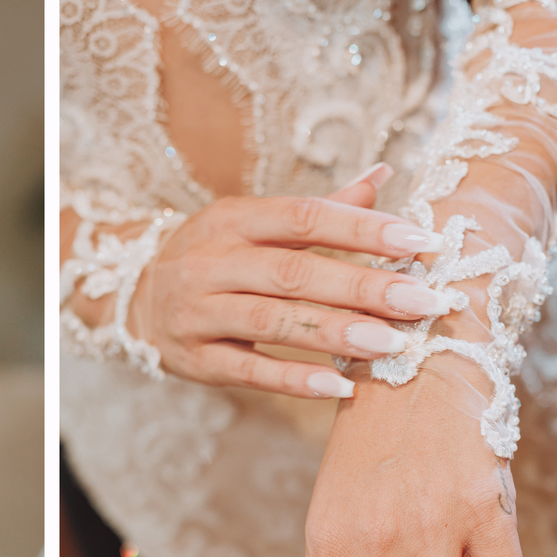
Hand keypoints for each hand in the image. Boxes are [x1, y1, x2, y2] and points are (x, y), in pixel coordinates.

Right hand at [127, 165, 451, 397]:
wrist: (134, 299)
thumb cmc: (216, 258)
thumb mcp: (255, 223)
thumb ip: (321, 207)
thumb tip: (384, 171)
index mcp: (233, 219)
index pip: (303, 216)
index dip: (362, 227)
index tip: (421, 242)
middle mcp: (210, 262)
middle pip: (293, 272)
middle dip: (363, 287)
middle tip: (423, 301)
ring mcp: (197, 312)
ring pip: (272, 321)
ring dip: (335, 333)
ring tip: (393, 343)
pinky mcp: (193, 359)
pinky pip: (247, 370)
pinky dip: (294, 378)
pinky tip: (341, 386)